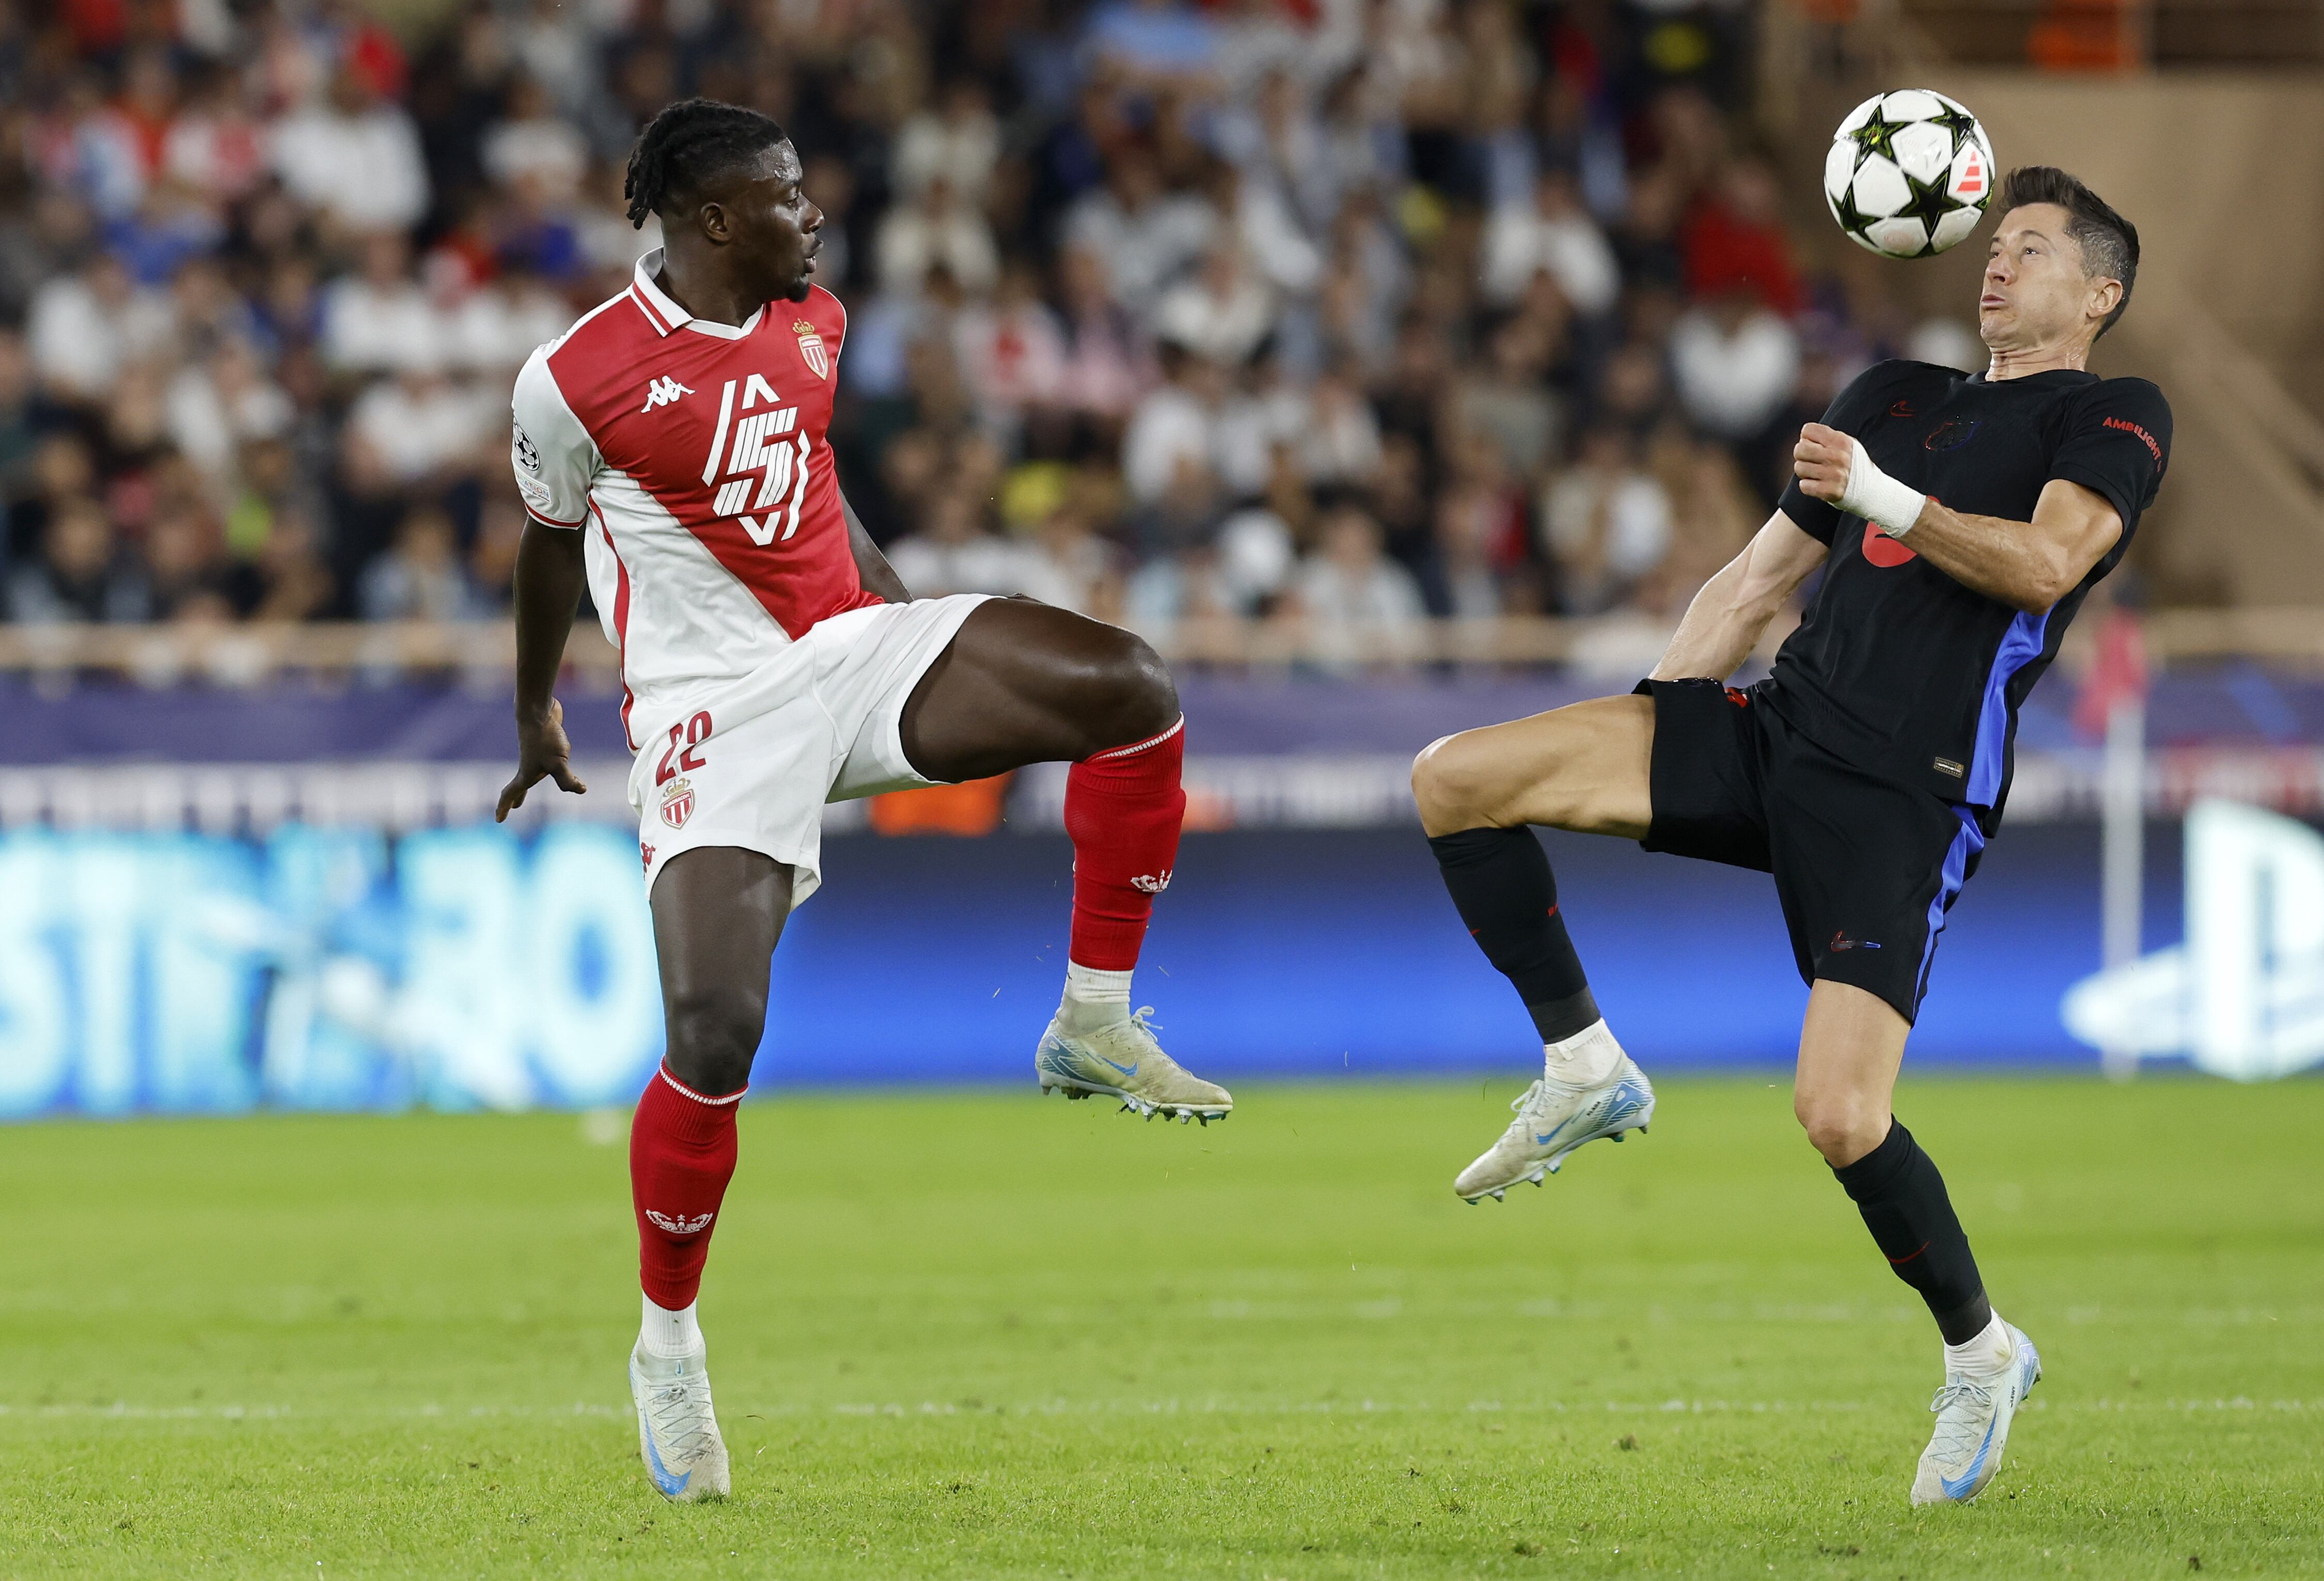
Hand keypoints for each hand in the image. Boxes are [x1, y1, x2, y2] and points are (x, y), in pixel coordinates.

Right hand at [496, 697, 587, 821]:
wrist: (540, 710)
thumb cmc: (545, 738)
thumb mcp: (558, 763)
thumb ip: (567, 780)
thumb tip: (580, 789)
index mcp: (526, 773)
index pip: (511, 793)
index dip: (504, 807)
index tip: (498, 820)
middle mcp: (529, 764)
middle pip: (520, 785)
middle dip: (518, 797)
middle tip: (516, 807)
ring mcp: (537, 753)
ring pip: (536, 771)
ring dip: (534, 780)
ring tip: (537, 782)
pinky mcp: (547, 743)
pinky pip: (550, 758)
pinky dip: (551, 765)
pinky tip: (559, 758)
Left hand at [1792, 422, 1854, 503]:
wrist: (1869, 488)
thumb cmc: (1850, 463)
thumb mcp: (1845, 444)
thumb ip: (1826, 437)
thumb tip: (1803, 436)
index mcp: (1841, 440)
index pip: (1807, 430)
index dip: (1806, 438)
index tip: (1813, 445)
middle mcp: (1838, 456)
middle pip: (1800, 449)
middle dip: (1801, 455)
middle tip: (1809, 460)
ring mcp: (1834, 474)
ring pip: (1799, 467)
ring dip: (1804, 472)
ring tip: (1815, 473)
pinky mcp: (1830, 491)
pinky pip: (1803, 486)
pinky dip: (1807, 486)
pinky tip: (1818, 484)